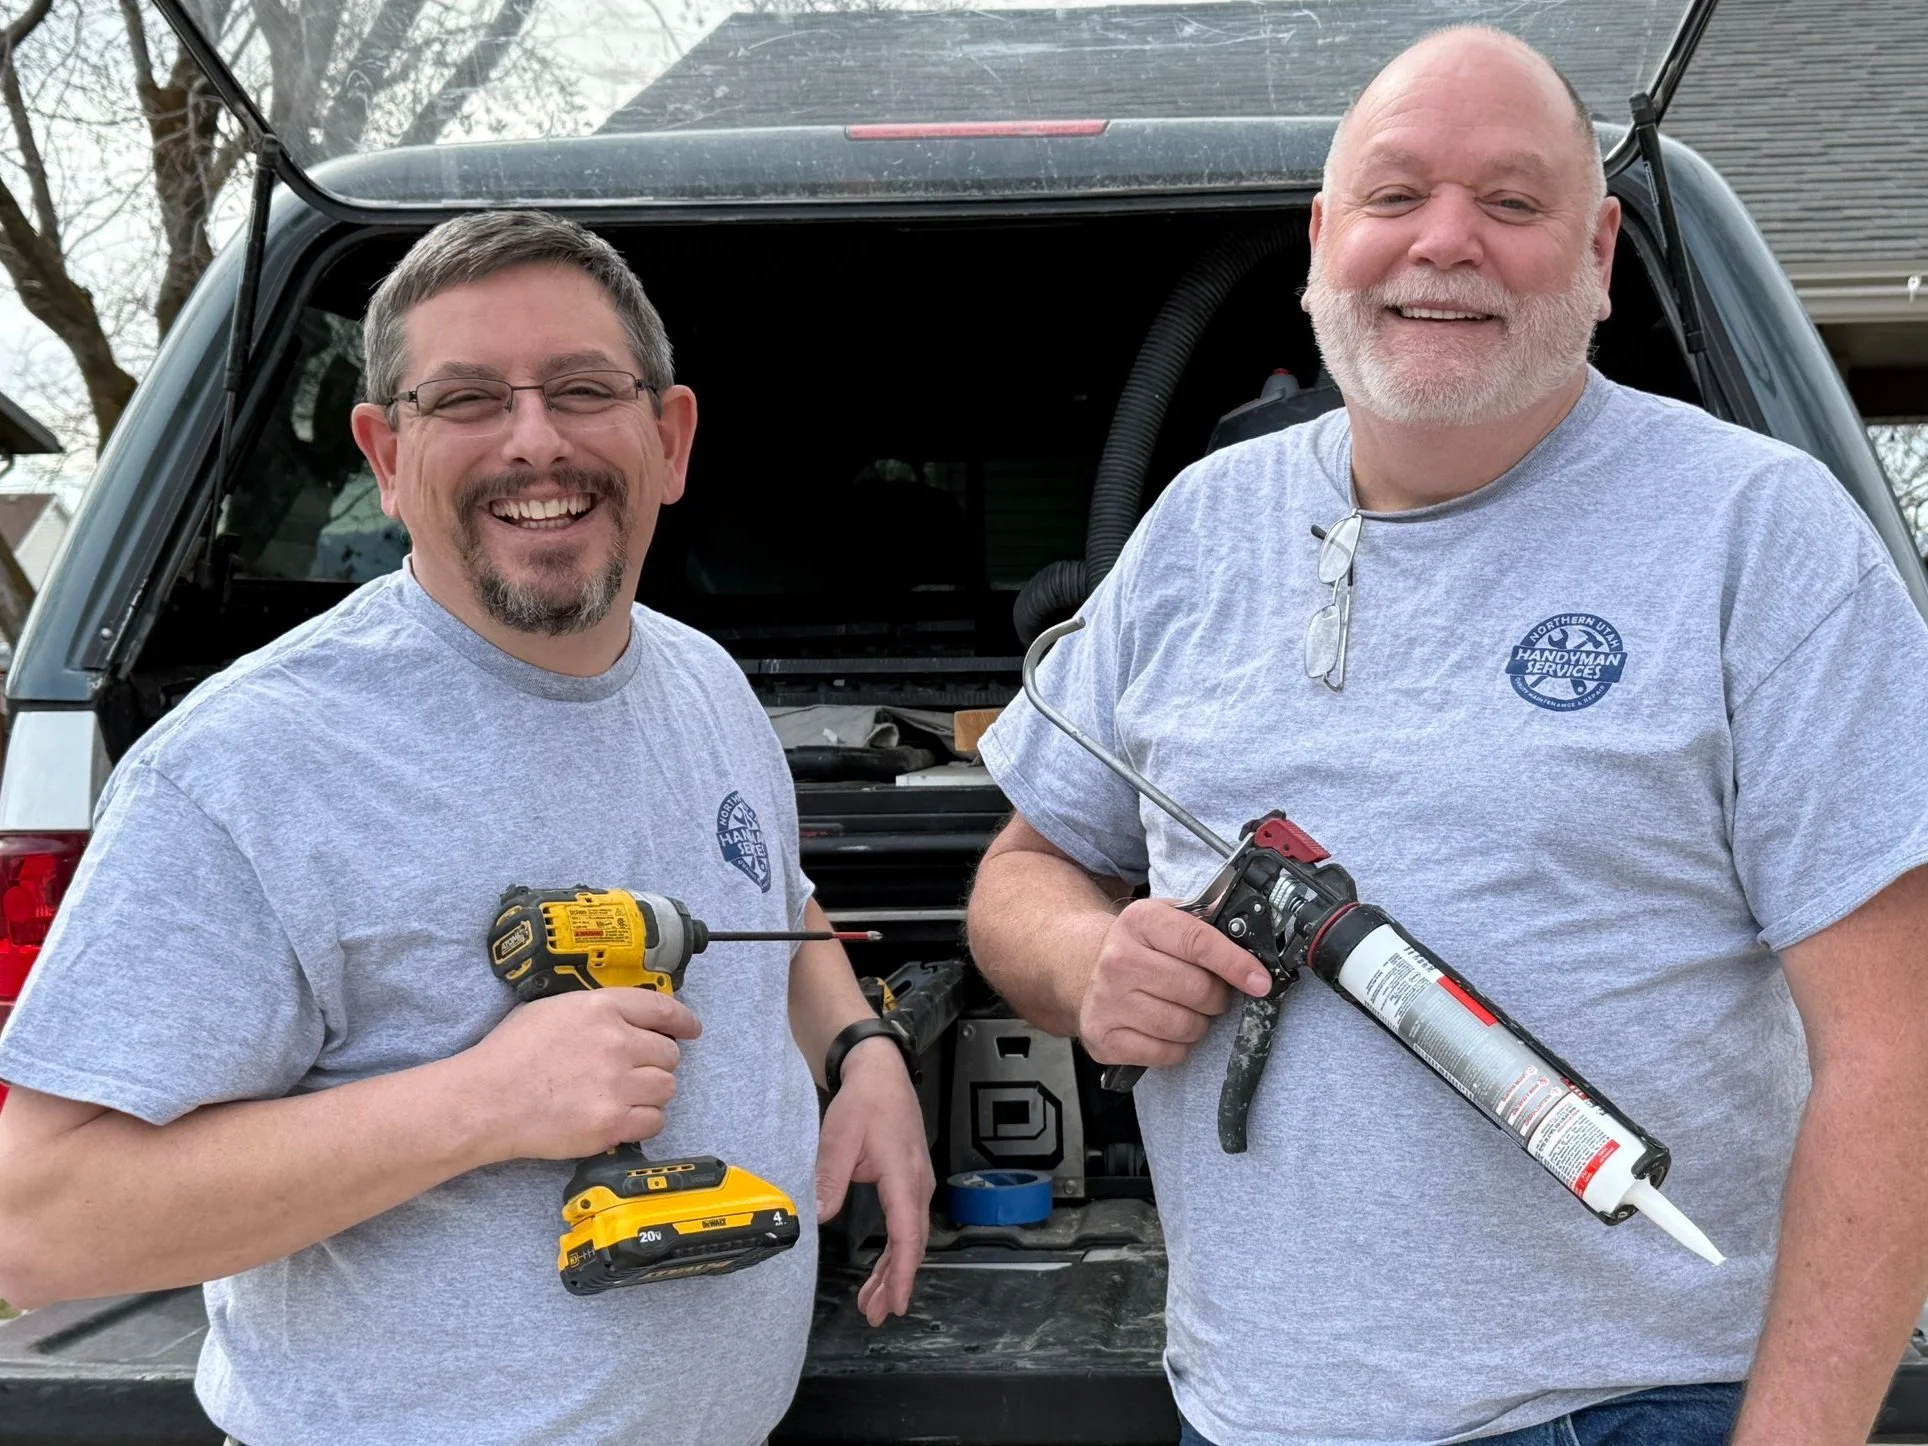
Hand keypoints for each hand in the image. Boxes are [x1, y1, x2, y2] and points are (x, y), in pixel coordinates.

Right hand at [459, 989, 701, 1162]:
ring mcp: (616, 1084)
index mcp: (601, 1008)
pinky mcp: (612, 1122)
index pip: (663, 1009)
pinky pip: (654, 1121)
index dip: (683, 1021)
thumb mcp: (553, 1009)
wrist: (484, 1100)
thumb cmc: (509, 1054)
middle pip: (668, 1054)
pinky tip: (622, 1117)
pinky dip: (644, 1120)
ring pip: (666, 1088)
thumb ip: (596, 1011)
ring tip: (624, 1095)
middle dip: (657, 1062)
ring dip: (651, 1092)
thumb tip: (627, 1020)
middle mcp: (616, 1043)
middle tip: (635, 1071)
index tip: (691, 1029)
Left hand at [814, 1036, 933, 1325]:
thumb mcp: (839, 1137)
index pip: (906, 1234)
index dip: (900, 1272)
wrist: (880, 1072)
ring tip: (874, 1302)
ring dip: (893, 1271)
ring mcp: (916, 1183)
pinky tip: (882, 1270)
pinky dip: (895, 1251)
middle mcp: (917, 1183)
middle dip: (894, 1282)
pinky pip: (906, 1224)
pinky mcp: (909, 1182)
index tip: (895, 1301)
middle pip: (911, 1244)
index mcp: (903, 1175)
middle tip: (876, 1313)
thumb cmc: (865, 1101)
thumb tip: (818, 1216)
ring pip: (909, 1237)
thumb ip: (830, 1178)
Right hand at [1077, 898, 1271, 1067]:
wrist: (1085, 970)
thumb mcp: (1166, 920)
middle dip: (1217, 997)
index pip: (1198, 942)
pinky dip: (1178, 1047)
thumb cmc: (1141, 947)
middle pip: (1197, 989)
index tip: (1260, 981)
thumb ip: (1205, 923)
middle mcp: (1118, 959)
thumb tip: (1249, 932)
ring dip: (1199, 1024)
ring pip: (1184, 1025)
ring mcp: (1107, 1001)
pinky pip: (1166, 1052)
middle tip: (1211, 994)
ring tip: (1188, 1011)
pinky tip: (1167, 1030)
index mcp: (1140, 922)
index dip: (1235, 963)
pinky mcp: (1103, 1037)